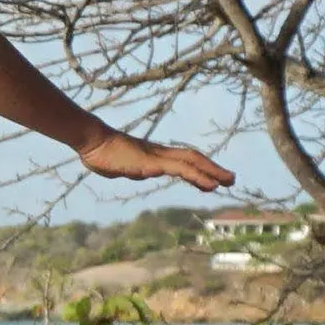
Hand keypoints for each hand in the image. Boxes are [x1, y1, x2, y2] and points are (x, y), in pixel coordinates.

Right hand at [79, 129, 235, 190]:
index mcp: (154, 155)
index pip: (184, 159)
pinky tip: (208, 184)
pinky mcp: (151, 163)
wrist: (92, 140)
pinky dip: (196, 175)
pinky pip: (179, 169)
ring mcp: (156, 158)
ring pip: (190, 163)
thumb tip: (137, 172)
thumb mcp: (121, 167)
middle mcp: (160, 154)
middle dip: (213, 169)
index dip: (200, 167)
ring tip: (226, 182)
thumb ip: (133, 169)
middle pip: (193, 158)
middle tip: (232, 179)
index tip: (214, 178)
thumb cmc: (101, 153)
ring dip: (211, 172)